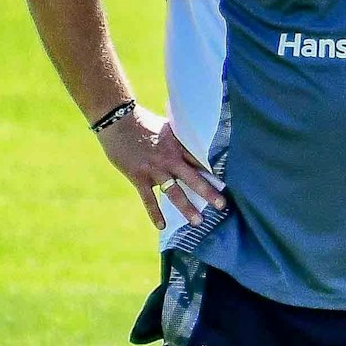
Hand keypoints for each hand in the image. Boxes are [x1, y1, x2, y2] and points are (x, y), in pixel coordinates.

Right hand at [96, 106, 227, 229]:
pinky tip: (162, 226)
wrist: (117, 120)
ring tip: (198, 222)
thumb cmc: (143, 122)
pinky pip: (148, 198)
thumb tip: (197, 143)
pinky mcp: (138, 176)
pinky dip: (155, 213)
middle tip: (223, 206)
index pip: (201, 161)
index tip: (229, 184)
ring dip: (186, 207)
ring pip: (174, 192)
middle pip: (193, 178)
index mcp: (179, 146)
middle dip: (209, 193)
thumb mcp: (168, 127)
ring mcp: (154, 169)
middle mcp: (169, 159)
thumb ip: (181, 140)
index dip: (215, 173)